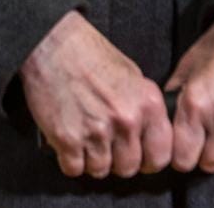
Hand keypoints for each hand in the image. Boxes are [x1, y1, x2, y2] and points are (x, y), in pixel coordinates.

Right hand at [20, 10, 171, 178]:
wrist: (53, 43)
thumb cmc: (89, 54)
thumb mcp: (131, 75)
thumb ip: (142, 108)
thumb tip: (148, 134)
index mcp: (147, 103)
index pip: (160, 155)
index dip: (148, 159)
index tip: (140, 157)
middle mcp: (126, 120)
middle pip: (129, 168)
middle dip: (116, 160)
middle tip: (105, 143)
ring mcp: (97, 131)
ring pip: (101, 170)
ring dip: (91, 159)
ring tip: (84, 135)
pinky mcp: (68, 139)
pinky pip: (74, 169)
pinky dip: (69, 159)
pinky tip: (69, 138)